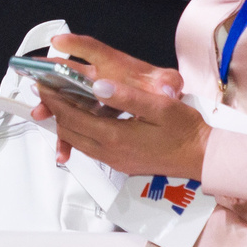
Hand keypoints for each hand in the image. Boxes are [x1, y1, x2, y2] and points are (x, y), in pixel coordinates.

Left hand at [30, 34, 211, 177]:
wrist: (203, 158)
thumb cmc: (186, 131)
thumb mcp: (159, 106)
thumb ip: (126, 97)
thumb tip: (97, 85)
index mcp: (116, 137)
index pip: (73, 116)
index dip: (55, 98)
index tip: (43, 83)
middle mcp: (110, 153)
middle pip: (69, 130)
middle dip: (54, 109)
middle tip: (45, 90)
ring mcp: (114, 160)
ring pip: (77, 140)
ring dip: (65, 121)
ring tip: (58, 102)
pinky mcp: (121, 163)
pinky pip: (90, 148)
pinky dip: (79, 132)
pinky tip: (83, 120)